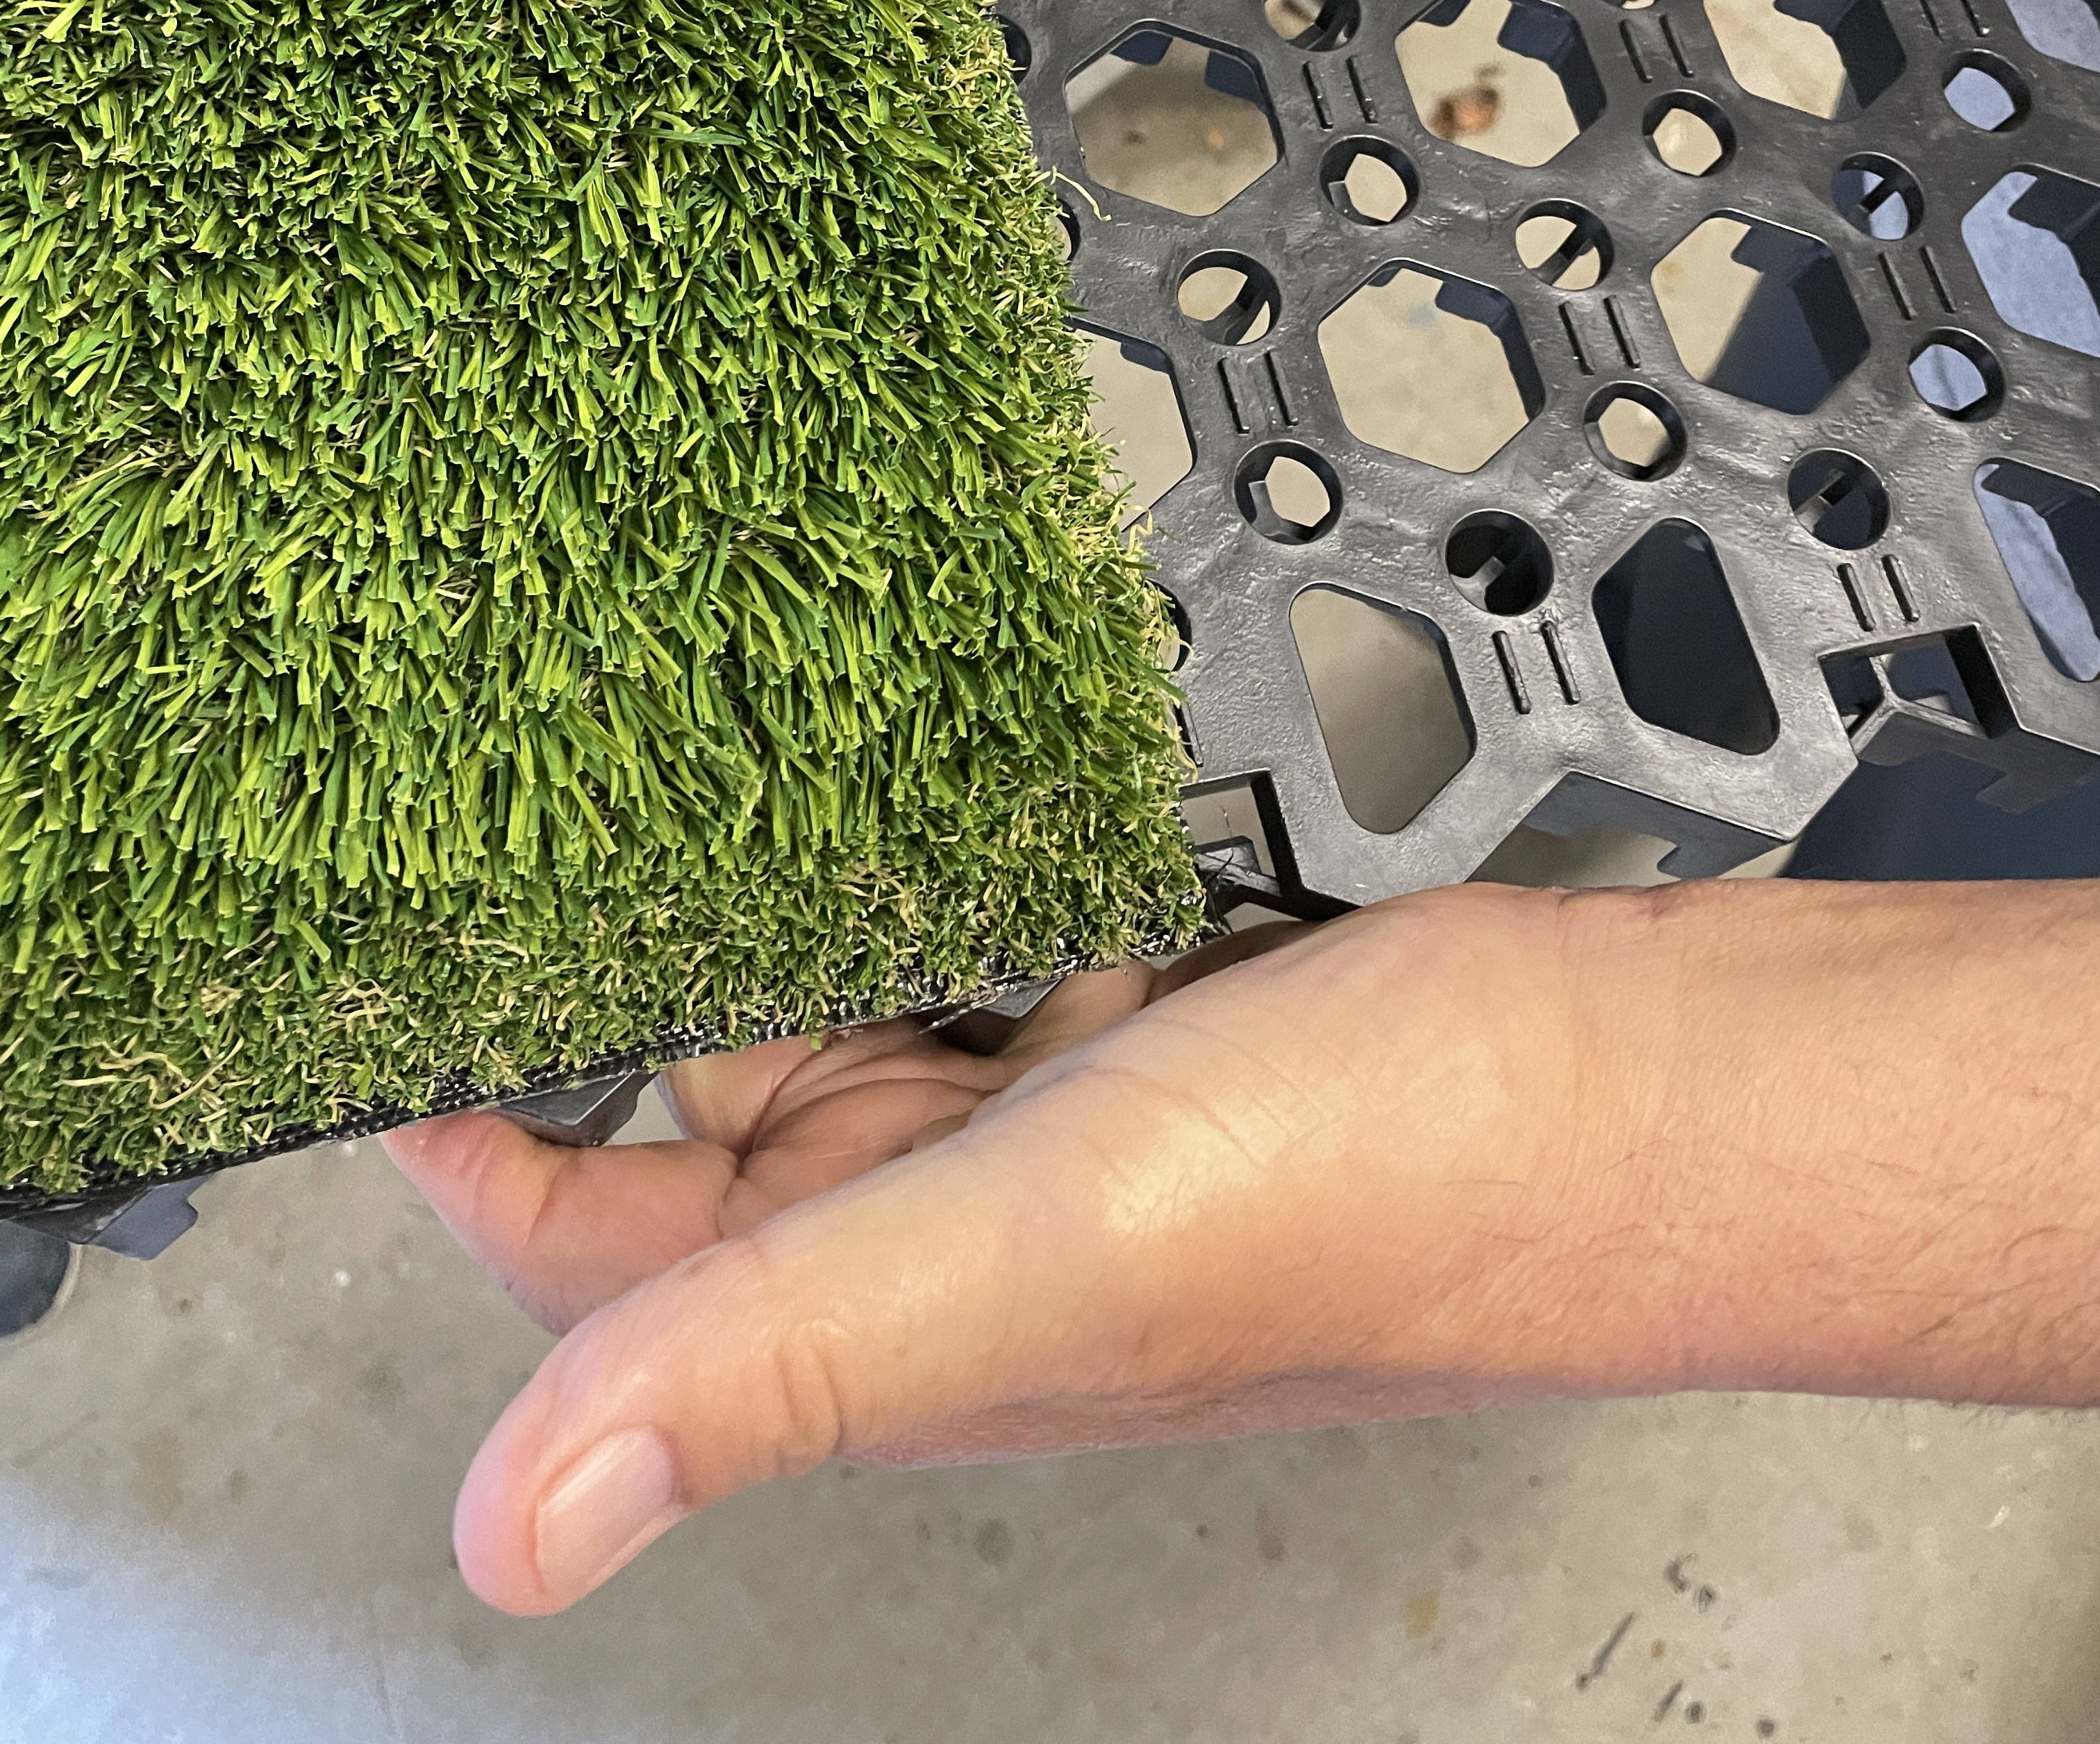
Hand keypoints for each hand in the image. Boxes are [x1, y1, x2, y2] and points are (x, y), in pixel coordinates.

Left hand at [391, 874, 2099, 1613]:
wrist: (1638, 1084)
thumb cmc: (1393, 1192)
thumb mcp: (1044, 1250)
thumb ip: (783, 1357)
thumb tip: (512, 1535)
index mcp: (893, 1315)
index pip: (596, 1256)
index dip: (482, 1139)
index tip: (405, 993)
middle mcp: (954, 1223)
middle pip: (712, 1107)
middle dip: (633, 971)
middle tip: (556, 797)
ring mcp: (1057, 1110)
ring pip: (850, 995)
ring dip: (784, 898)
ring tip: (711, 751)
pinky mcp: (1149, 1011)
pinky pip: (985, 926)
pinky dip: (938, 857)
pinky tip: (928, 774)